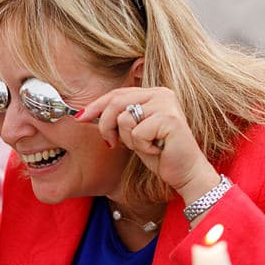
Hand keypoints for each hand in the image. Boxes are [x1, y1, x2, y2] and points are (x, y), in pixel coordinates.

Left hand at [79, 86, 219, 204]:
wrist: (184, 172)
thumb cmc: (158, 153)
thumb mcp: (132, 132)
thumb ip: (117, 118)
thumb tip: (85, 113)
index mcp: (153, 93)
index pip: (117, 94)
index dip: (96, 106)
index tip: (80, 118)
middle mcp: (161, 93)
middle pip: (116, 102)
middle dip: (106, 125)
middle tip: (112, 143)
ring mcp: (167, 104)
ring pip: (125, 118)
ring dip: (128, 139)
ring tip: (145, 145)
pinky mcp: (170, 118)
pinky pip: (137, 132)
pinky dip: (141, 146)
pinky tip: (156, 148)